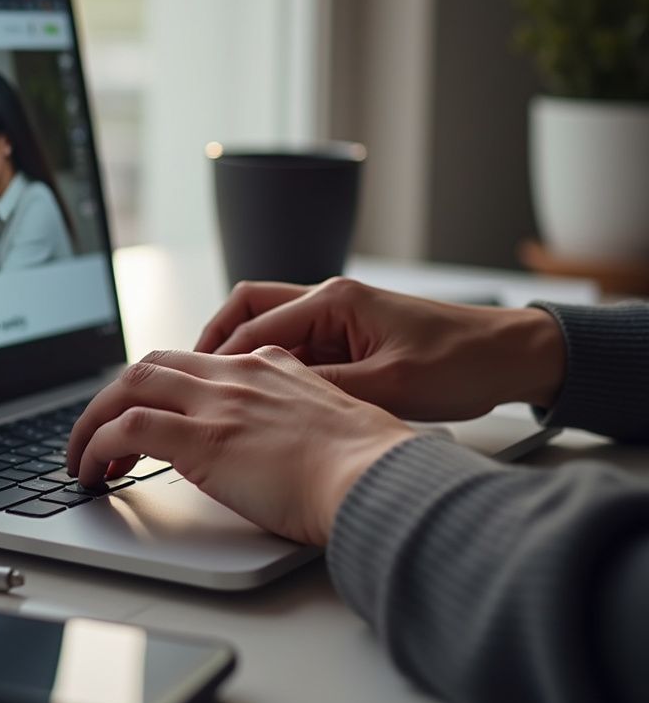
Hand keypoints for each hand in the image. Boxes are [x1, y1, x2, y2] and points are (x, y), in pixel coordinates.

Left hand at [67, 347, 414, 546]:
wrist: (379, 478)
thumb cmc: (368, 467)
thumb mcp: (330, 425)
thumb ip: (294, 422)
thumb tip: (275, 450)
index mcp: (269, 367)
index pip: (195, 362)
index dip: (159, 387)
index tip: (145, 412)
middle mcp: (238, 374)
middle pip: (152, 364)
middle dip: (115, 396)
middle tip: (98, 432)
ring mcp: (218, 402)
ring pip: (128, 387)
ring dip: (93, 421)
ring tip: (82, 457)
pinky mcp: (202, 438)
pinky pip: (126, 428)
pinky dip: (97, 444)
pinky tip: (91, 470)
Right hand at [195, 278, 566, 419]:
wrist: (509, 355)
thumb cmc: (460, 362)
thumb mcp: (387, 385)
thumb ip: (324, 389)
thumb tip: (268, 402)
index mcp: (335, 299)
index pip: (255, 322)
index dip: (221, 356)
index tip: (197, 385)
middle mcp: (331, 300)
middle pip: (250, 309)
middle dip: (216, 340)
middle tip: (192, 377)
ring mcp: (339, 317)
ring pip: (270, 328)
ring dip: (244, 356)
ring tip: (222, 393)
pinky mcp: (350, 337)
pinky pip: (297, 347)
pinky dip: (274, 368)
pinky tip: (266, 398)